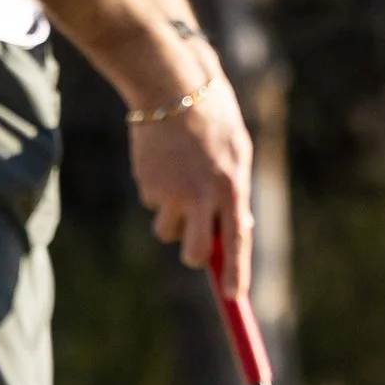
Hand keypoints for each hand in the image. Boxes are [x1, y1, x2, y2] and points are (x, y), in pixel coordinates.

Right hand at [130, 72, 253, 291]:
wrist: (169, 85)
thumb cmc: (212, 117)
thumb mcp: (237, 152)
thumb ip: (235, 192)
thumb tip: (234, 231)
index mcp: (231, 186)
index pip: (236, 242)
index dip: (235, 274)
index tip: (233, 299)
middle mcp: (201, 194)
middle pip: (195, 253)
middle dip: (195, 256)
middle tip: (196, 244)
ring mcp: (171, 192)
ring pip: (168, 231)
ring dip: (174, 219)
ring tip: (180, 182)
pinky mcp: (147, 184)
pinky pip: (154, 203)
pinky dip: (159, 192)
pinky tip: (166, 162)